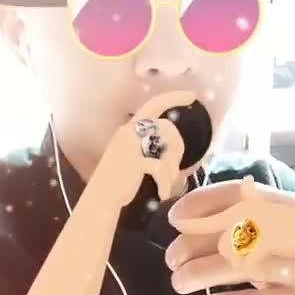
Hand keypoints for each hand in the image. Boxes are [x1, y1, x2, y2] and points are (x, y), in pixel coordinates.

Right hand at [107, 90, 195, 205]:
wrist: (101, 199)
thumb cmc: (119, 180)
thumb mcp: (133, 156)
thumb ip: (149, 145)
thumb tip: (175, 146)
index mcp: (129, 128)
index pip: (154, 104)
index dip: (174, 97)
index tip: (192, 96)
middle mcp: (129, 131)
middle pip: (168, 127)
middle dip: (178, 148)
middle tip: (176, 169)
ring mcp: (131, 145)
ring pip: (167, 149)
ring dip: (172, 170)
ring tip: (167, 184)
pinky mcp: (134, 162)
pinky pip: (161, 169)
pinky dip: (165, 184)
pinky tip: (162, 194)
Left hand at [166, 177, 294, 294]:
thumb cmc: (279, 260)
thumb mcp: (258, 235)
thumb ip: (225, 222)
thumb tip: (180, 218)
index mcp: (281, 207)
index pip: (237, 193)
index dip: (201, 203)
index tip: (175, 219)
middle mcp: (293, 231)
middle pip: (234, 229)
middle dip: (194, 243)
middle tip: (172, 259)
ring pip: (242, 264)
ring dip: (201, 272)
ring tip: (179, 282)